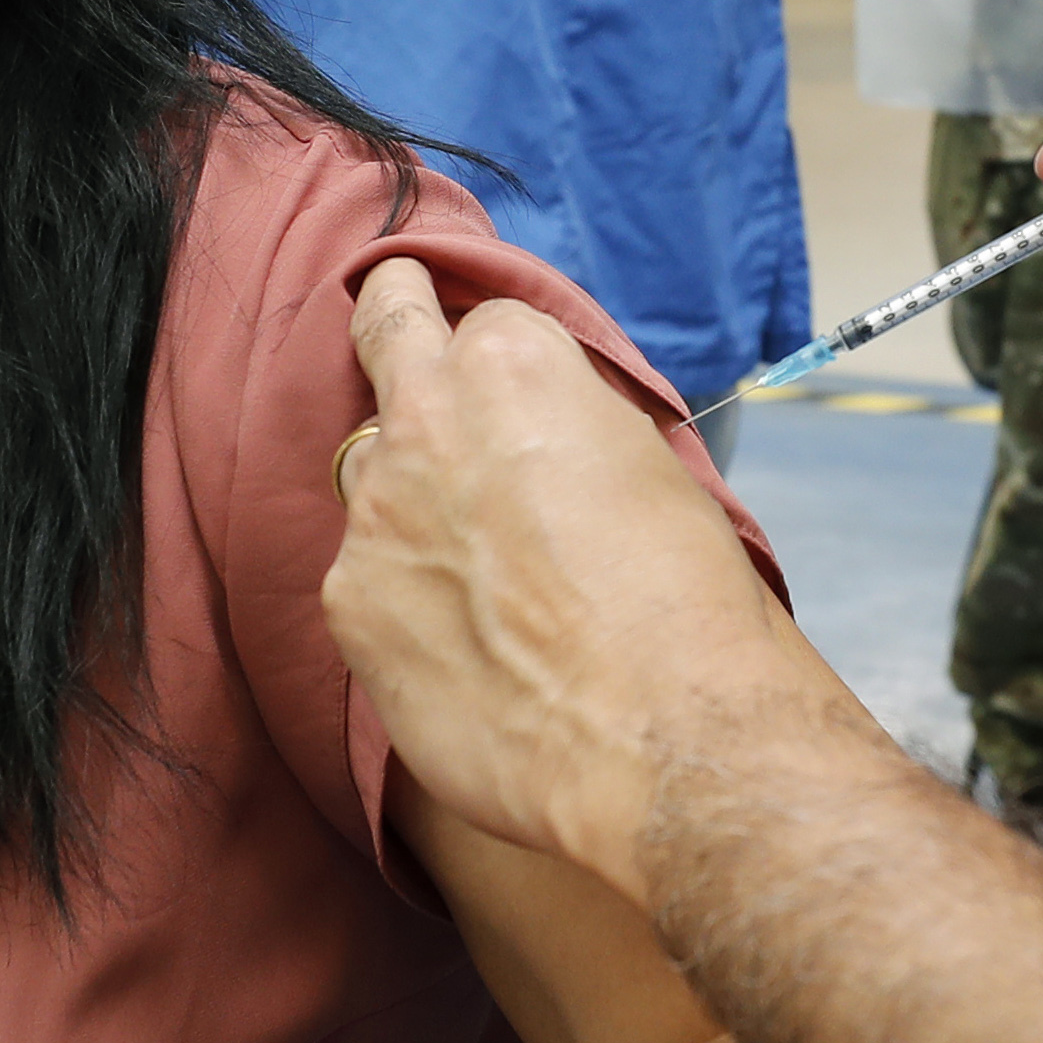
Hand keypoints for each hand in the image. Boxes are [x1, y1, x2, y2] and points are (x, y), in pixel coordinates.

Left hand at [321, 261, 858, 902]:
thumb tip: (548, 440)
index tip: (501, 373)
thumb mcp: (654, 470)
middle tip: (392, 302)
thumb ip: (577, 429)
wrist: (662, 740)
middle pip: (388, 336)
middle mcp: (426, 419)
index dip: (502, 358)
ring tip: (483, 578)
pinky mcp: (350, 606)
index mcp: (513, 367)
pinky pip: (369, 582)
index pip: (484, 324)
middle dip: (394, 316)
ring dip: (413, 503)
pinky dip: (407, 604)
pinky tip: (468, 652)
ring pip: (377, 481)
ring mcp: (374, 513)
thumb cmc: (692, 607)